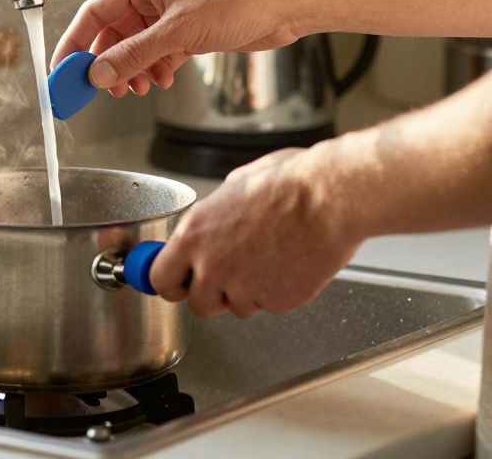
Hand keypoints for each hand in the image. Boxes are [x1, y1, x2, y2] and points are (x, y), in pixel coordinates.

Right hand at [51, 0, 303, 96]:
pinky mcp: (187, 32)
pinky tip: (160, 80)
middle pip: (113, 34)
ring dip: (132, 70)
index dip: (75, 43)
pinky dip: (154, 69)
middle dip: (107, 64)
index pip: (94, 13)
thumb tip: (99, 72)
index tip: (62, 69)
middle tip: (100, 89)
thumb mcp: (177, 32)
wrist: (282, 7)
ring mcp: (170, 15)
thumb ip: (134, 55)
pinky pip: (157, 54)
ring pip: (136, 48)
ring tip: (135, 88)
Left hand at [148, 147, 360, 318]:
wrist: (330, 198)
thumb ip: (214, 216)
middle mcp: (213, 266)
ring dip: (248, 293)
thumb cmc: (290, 183)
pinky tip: (290, 264)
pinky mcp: (276, 302)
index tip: (179, 281)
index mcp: (195, 234)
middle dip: (212, 295)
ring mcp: (244, 288)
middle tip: (231, 275)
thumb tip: (211, 223)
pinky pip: (269, 306)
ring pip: (236, 308)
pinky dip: (278, 292)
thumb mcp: (235, 186)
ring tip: (270, 259)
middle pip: (198, 305)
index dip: (172, 282)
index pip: (160, 279)